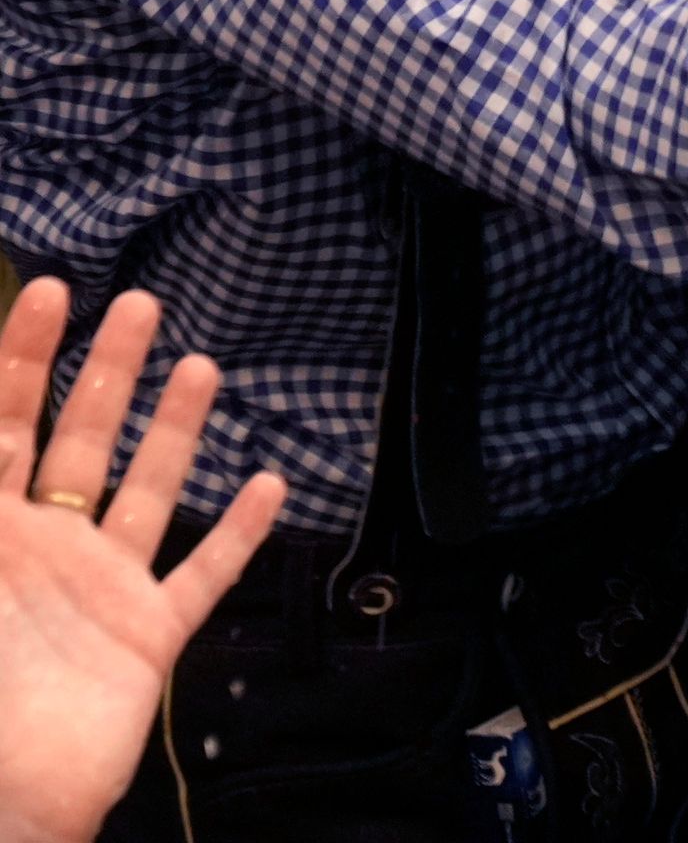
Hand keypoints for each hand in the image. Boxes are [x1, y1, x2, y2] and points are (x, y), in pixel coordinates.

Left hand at [0, 281, 287, 842]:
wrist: (8, 806)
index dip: (20, 358)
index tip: (52, 292)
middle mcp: (42, 551)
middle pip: (77, 442)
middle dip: (104, 370)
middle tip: (137, 303)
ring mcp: (99, 592)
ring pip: (144, 491)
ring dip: (175, 428)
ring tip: (201, 365)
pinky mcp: (146, 638)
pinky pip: (201, 576)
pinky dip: (237, 533)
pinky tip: (266, 488)